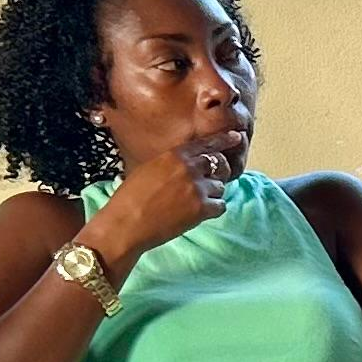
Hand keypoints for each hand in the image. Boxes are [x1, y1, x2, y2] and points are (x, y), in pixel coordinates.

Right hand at [85, 137, 240, 271]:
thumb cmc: (130, 198)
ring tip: (194, 202)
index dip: (224, 140)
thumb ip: (172, 162)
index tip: (236, 137)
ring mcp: (197, 188)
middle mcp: (189, 168)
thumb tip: (190, 163)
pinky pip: (220, 205)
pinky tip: (198, 213)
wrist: (125, 224)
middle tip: (211, 180)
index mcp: (174, 155)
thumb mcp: (149, 168)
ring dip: (213, 193)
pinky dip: (213, 209)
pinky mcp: (202, 209)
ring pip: (221, 186)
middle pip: (220, 163)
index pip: (207, 144)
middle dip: (219, 171)